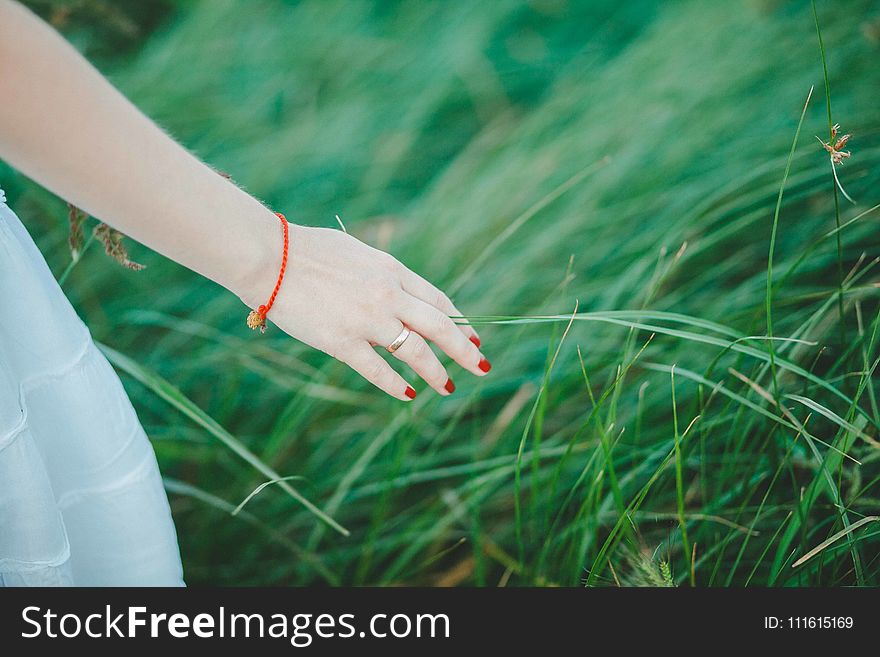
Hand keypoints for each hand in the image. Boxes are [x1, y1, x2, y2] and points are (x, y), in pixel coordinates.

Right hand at [243, 224, 489, 400]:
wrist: (269, 257)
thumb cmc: (306, 251)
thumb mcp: (356, 253)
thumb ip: (380, 275)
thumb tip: (396, 293)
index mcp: (392, 270)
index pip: (438, 300)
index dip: (459, 322)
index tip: (473, 337)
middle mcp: (388, 295)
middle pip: (440, 327)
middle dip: (465, 350)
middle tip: (482, 367)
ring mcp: (368, 320)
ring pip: (416, 352)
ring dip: (436, 372)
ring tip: (448, 387)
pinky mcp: (342, 342)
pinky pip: (378, 370)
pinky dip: (396, 385)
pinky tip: (408, 395)